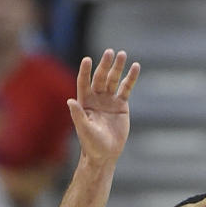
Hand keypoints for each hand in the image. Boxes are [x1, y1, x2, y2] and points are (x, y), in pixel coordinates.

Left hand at [69, 49, 140, 165]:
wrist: (105, 154)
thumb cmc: (91, 144)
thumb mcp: (84, 129)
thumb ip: (78, 115)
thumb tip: (70, 101)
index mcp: (84, 102)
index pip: (84, 82)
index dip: (86, 71)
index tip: (88, 60)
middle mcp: (96, 98)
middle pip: (100, 77)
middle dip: (104, 65)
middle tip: (109, 53)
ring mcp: (109, 100)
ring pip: (113, 80)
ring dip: (118, 67)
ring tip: (122, 54)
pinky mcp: (121, 105)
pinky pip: (126, 88)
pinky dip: (130, 78)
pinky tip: (135, 67)